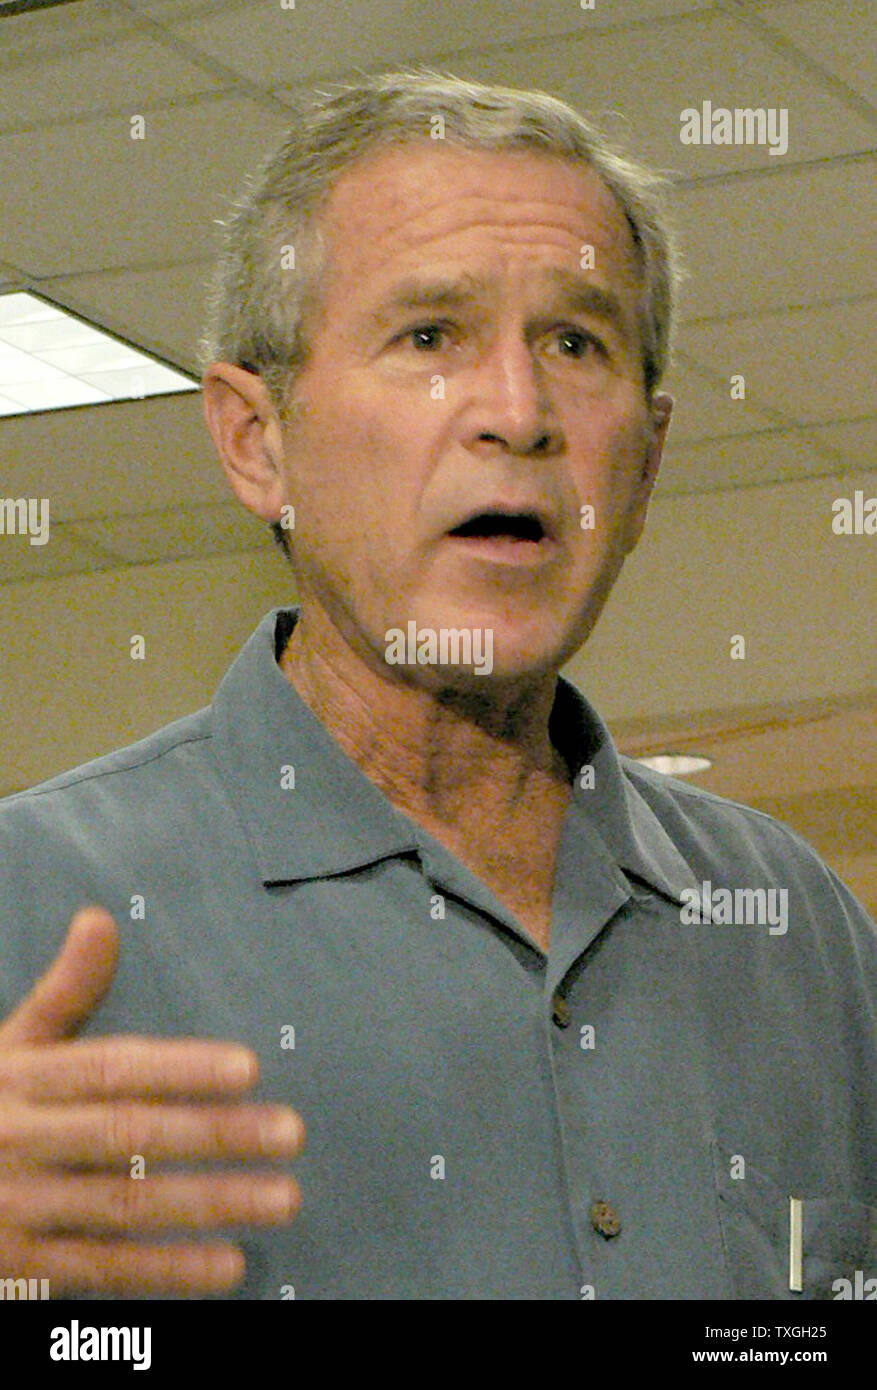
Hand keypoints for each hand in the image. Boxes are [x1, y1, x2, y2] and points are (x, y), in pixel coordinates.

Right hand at [0, 906, 302, 1294]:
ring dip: (209, 1204)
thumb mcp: (5, 1049)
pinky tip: (229, 1263)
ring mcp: (17, 1210)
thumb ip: (60, 993)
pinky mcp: (21, 1269)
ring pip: (126, 1206)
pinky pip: (102, 1270)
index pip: (110, 1070)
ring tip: (283, 1197)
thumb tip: (100, 919)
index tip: (249, 1068)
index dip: (180, 1068)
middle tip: (290, 1133)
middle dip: (214, 1135)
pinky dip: (167, 1272)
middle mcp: (18, 1141)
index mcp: (20, 1081)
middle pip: (128, 1136)